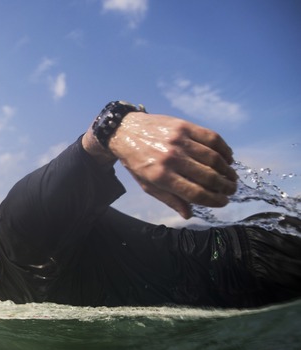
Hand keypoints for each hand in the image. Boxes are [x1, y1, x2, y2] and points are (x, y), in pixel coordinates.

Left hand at [106, 112, 237, 218]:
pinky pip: (211, 138)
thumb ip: (169, 199)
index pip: (196, 193)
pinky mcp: (184, 126)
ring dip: (227, 169)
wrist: (126, 131)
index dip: (214, 200)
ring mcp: (179, 141)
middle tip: (231, 190)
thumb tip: (189, 214)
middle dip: (225, 186)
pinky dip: (224, 149)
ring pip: (213, 157)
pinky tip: (227, 157)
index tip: (223, 202)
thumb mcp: (147, 185)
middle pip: (208, 176)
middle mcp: (172, 159)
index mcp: (161, 177)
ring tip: (231, 176)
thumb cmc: (137, 161)